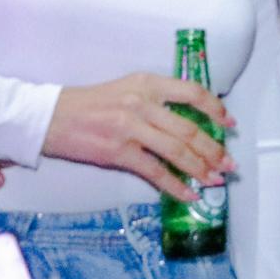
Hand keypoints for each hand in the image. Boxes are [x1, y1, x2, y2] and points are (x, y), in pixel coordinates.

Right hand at [41, 74, 233, 201]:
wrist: (49, 117)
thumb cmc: (90, 104)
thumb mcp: (127, 90)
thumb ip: (157, 100)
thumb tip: (190, 123)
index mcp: (147, 83)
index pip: (193, 92)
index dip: (216, 109)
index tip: (230, 124)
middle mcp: (142, 103)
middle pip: (189, 128)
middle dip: (214, 149)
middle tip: (229, 163)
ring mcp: (130, 128)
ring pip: (176, 151)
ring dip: (200, 168)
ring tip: (215, 179)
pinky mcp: (117, 152)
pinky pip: (154, 172)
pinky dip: (174, 185)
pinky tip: (188, 195)